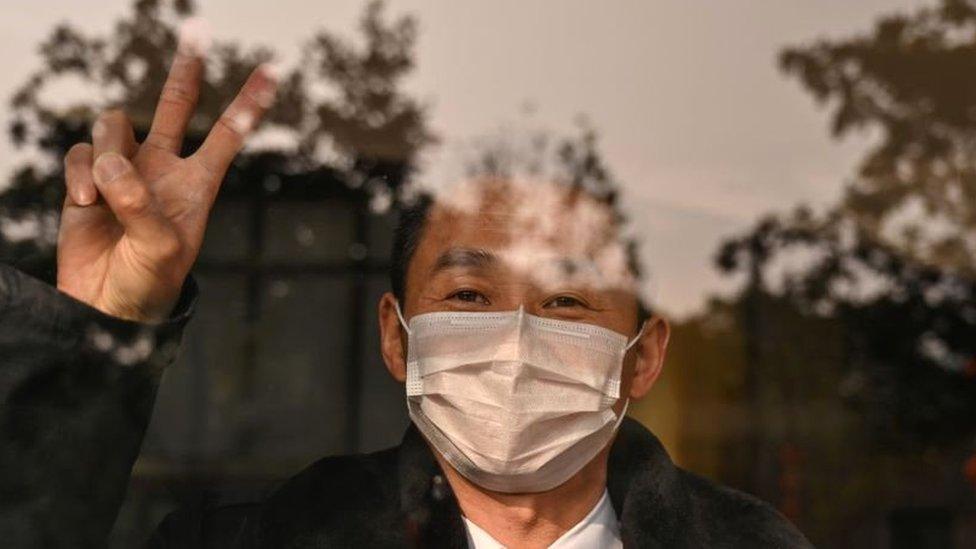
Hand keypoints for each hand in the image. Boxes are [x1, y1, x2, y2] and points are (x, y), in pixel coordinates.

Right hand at [56, 40, 276, 322]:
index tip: (273, 70)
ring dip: (108, 150)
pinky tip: (85, 203)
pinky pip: (82, 153)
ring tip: (103, 195)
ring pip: (115, 123)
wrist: (105, 306)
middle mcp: (163, 169)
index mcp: (197, 184)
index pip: (227, 134)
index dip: (248, 103)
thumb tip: (114, 162)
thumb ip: (141, 203)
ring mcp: (125, 171)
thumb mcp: (161, 249)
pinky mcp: (89, 179)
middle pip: (175, 106)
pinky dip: (81, 172)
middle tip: (198, 32)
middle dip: (186, 71)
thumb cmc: (148, 283)